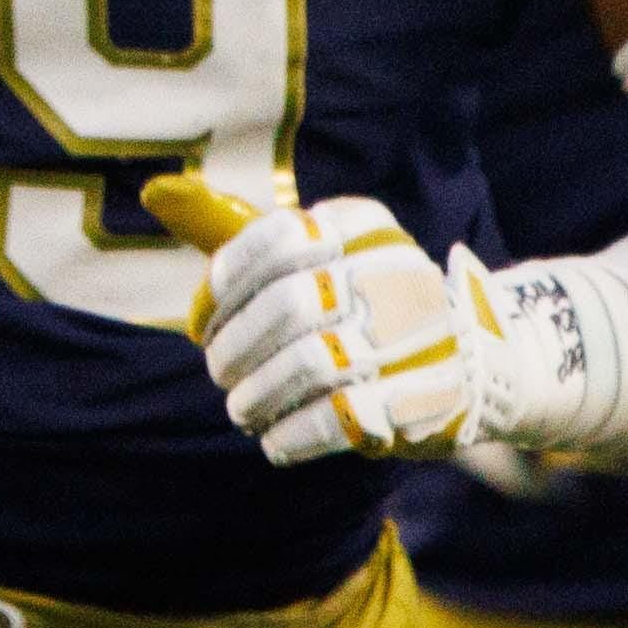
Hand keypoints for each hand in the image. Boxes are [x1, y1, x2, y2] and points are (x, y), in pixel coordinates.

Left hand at [150, 175, 576, 464]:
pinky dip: (291, 435)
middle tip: (221, 372)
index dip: (225, 286)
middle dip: (236, 348)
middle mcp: (397, 271)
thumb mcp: (308, 257)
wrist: (470, 364)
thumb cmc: (358, 305)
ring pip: (309, 365)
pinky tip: (275, 439)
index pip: (274, 240)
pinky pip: (336, 420)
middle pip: (288, 306)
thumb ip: (236, 230)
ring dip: (258, 396)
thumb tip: (157, 188)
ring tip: (243, 409)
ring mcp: (416, 336)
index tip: (203, 320)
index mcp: (364, 226)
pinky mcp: (423, 398)